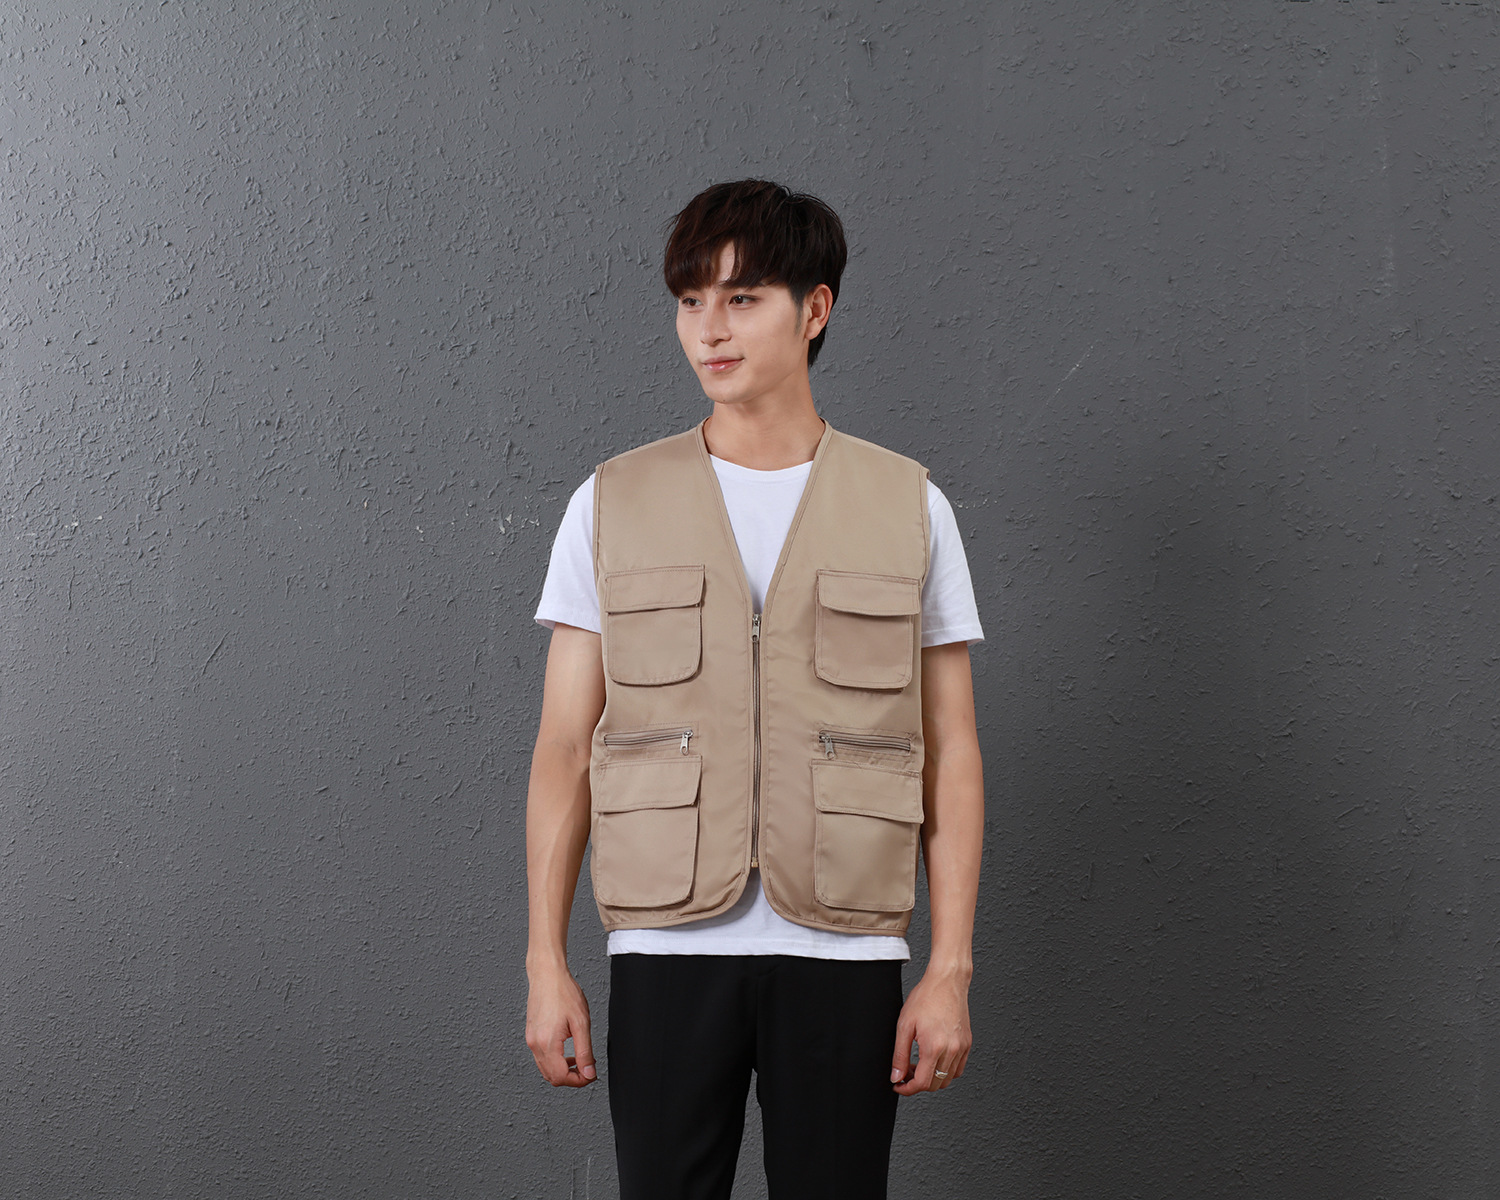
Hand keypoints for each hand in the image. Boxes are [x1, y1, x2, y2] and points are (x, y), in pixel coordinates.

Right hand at [525, 962, 597, 1086]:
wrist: (547, 975)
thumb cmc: (563, 992)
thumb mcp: (581, 1023)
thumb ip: (585, 1051)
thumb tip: (589, 1072)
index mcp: (546, 1043)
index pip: (561, 1077)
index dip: (579, 1081)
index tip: (591, 1075)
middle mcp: (535, 1044)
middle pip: (552, 1077)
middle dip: (571, 1078)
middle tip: (588, 1069)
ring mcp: (531, 1040)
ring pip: (545, 1069)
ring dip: (563, 1070)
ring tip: (579, 1059)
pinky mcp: (531, 1035)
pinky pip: (542, 1058)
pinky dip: (555, 1061)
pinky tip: (567, 1051)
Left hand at [890, 967, 971, 1094]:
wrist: (947, 982)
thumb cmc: (926, 997)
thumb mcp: (904, 1025)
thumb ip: (899, 1055)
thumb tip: (896, 1076)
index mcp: (934, 1047)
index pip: (922, 1083)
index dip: (907, 1089)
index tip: (899, 1085)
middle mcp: (951, 1050)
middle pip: (935, 1085)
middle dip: (918, 1084)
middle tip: (906, 1072)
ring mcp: (961, 1048)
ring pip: (947, 1079)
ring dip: (932, 1078)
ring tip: (918, 1065)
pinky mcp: (967, 1044)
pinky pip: (957, 1069)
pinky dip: (945, 1071)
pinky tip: (933, 1059)